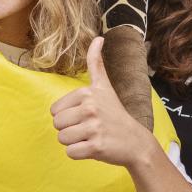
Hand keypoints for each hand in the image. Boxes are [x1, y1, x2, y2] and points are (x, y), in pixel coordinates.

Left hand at [50, 37, 153, 166]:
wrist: (136, 142)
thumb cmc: (115, 115)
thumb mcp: (105, 87)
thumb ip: (96, 63)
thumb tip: (98, 37)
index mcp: (88, 92)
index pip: (55, 110)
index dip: (68, 116)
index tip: (87, 116)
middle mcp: (91, 107)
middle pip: (57, 125)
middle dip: (70, 130)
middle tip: (90, 129)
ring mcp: (94, 127)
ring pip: (62, 139)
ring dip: (74, 142)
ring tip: (92, 137)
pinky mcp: (96, 146)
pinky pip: (70, 152)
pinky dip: (80, 154)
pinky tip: (94, 148)